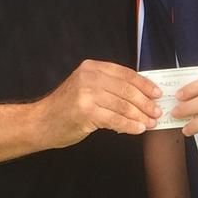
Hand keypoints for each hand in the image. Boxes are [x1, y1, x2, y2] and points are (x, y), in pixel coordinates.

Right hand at [34, 60, 161, 148]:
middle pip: (127, 90)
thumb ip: (109, 87)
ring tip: (150, 123)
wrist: (40, 123)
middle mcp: (90, 77)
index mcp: (93, 67)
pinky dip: (129, 125)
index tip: (157, 94)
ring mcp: (86, 93)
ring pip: (123, 105)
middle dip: (146, 103)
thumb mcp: (87, 88)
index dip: (145, 84)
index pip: (126, 74)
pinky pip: (115, 119)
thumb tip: (142, 94)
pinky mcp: (85, 111)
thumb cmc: (66, 108)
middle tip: (157, 112)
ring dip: (140, 116)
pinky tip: (137, 129)